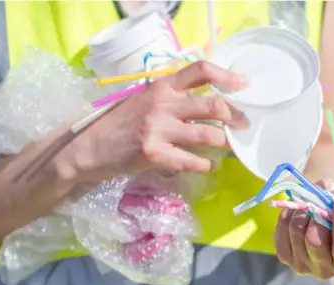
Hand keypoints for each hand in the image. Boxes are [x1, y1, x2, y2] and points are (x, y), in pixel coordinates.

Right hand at [60, 61, 248, 183]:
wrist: (90, 147)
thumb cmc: (121, 123)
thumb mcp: (145, 99)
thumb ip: (172, 97)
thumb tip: (208, 103)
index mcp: (162, 86)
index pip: (200, 70)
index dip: (226, 76)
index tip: (243, 85)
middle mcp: (163, 104)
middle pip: (213, 107)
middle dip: (235, 117)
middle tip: (243, 125)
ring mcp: (159, 129)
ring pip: (208, 136)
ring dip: (225, 143)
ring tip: (230, 147)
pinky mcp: (155, 154)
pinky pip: (193, 161)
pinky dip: (208, 165)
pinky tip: (212, 165)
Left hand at [273, 180, 333, 279]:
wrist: (328, 210)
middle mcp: (325, 271)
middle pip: (315, 241)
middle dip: (320, 213)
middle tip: (326, 196)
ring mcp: (301, 265)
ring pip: (297, 230)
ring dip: (306, 209)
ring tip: (315, 201)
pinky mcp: (284, 254)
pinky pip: (283, 227)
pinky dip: (291, 211)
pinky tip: (302, 209)